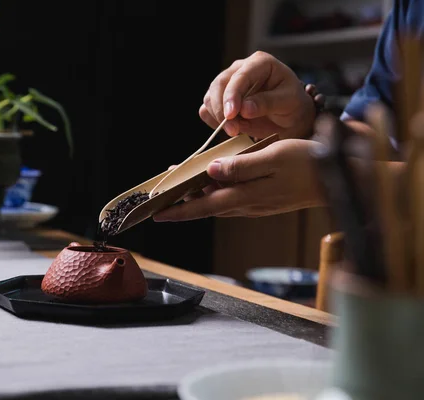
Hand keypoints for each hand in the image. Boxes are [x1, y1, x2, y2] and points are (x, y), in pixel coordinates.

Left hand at [153, 139, 325, 220]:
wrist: (341, 180)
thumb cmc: (308, 164)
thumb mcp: (272, 158)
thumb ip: (240, 166)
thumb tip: (211, 171)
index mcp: (246, 196)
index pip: (204, 207)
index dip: (179, 211)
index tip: (157, 214)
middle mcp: (248, 205)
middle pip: (207, 206)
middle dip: (183, 203)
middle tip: (163, 195)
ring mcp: (256, 205)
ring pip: (219, 202)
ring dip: (199, 196)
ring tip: (182, 184)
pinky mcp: (264, 201)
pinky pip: (233, 198)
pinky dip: (218, 191)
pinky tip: (214, 181)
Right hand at [199, 51, 315, 139]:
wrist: (289, 116)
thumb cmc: (292, 104)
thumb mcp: (289, 102)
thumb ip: (267, 103)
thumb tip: (244, 109)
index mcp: (259, 63)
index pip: (239, 77)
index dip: (232, 96)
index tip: (231, 115)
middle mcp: (240, 69)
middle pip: (218, 85)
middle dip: (222, 109)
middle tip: (233, 130)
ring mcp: (228, 84)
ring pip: (209, 97)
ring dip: (218, 117)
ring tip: (236, 131)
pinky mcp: (220, 99)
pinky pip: (206, 109)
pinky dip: (213, 120)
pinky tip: (229, 127)